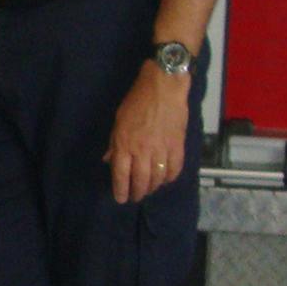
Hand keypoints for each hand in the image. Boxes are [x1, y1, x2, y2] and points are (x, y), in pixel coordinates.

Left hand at [103, 65, 190, 203]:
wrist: (164, 87)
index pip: (121, 175)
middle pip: (140, 180)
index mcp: (125, 144)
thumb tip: (109, 160)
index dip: (120, 190)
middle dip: (137, 192)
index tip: (120, 198)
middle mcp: (143, 151)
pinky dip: (170, 178)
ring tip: (149, 189)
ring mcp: (162, 150)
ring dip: (153, 187)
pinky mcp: (177, 146)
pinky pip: (174, 169)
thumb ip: (114, 142)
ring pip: (158, 178)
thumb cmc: (137, 100)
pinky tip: (166, 179)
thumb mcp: (118, 120)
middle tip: (135, 197)